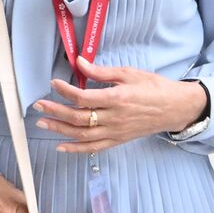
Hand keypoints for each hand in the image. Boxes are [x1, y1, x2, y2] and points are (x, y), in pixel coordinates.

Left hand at [34, 56, 206, 153]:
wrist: (174, 108)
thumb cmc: (154, 87)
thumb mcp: (129, 73)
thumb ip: (102, 72)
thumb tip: (80, 63)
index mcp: (118, 98)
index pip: (84, 97)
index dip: (65, 91)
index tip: (53, 83)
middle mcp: (115, 118)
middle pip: (78, 117)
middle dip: (55, 111)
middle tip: (38, 106)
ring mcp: (116, 132)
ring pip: (82, 135)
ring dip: (60, 130)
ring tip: (43, 123)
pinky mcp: (118, 140)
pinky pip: (94, 148)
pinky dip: (76, 149)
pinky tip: (61, 146)